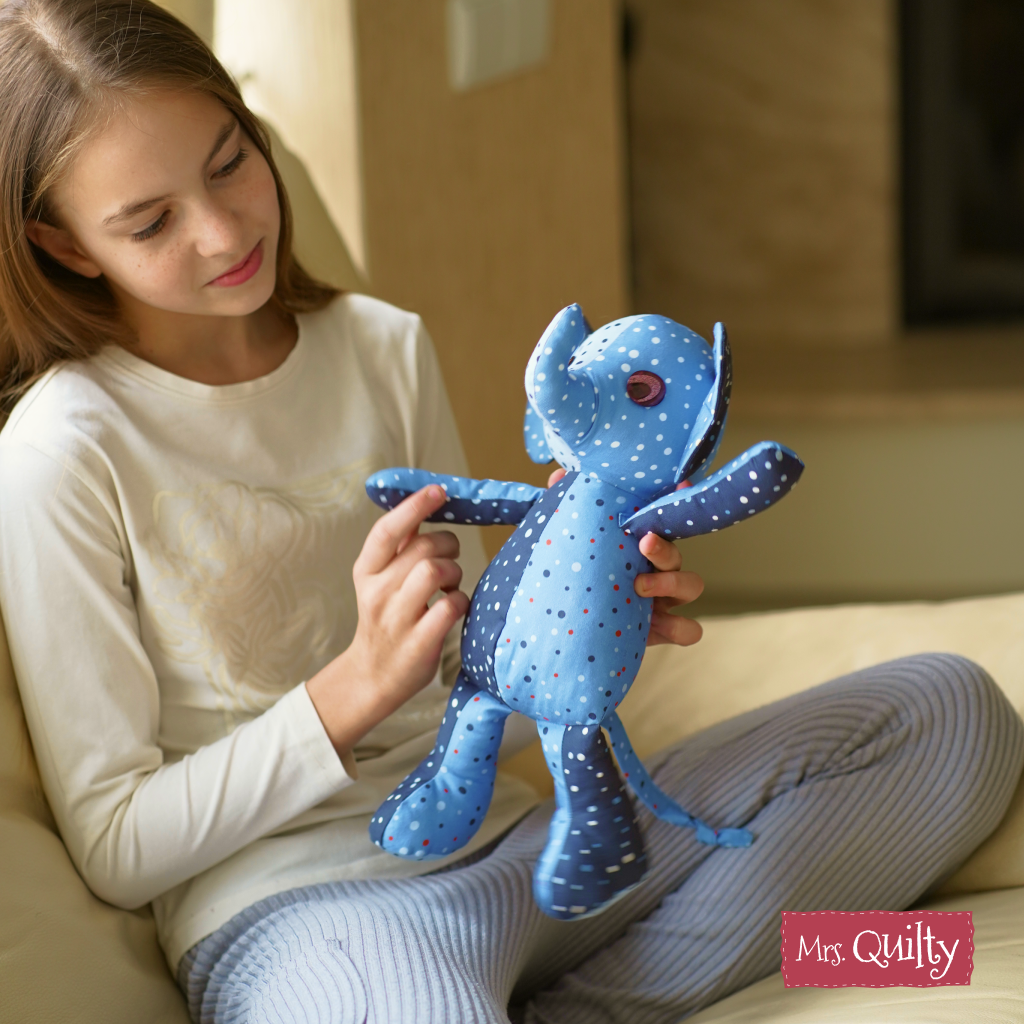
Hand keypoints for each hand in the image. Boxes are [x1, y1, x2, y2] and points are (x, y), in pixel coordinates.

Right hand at [306, 485, 468, 758]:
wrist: (371, 676)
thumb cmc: (385, 618)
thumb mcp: (380, 580)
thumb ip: (399, 547)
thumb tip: (422, 502)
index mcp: (366, 571)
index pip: (387, 530)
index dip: (414, 506)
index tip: (439, 491)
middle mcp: (376, 592)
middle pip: (422, 547)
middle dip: (448, 545)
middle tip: (451, 558)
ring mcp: (395, 619)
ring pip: (434, 571)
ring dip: (454, 572)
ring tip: (451, 585)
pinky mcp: (417, 643)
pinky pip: (451, 606)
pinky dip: (461, 601)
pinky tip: (455, 607)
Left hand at [547, 466, 702, 647]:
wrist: (575, 631)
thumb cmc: (580, 581)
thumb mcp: (571, 547)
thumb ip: (567, 515)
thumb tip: (558, 476)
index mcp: (640, 547)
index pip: (661, 521)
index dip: (674, 502)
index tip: (680, 486)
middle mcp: (658, 568)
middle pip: (676, 550)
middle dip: (663, 545)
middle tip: (643, 542)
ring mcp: (665, 600)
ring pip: (692, 584)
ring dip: (671, 582)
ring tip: (639, 586)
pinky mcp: (664, 629)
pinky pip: (690, 630)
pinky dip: (680, 627)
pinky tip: (658, 624)